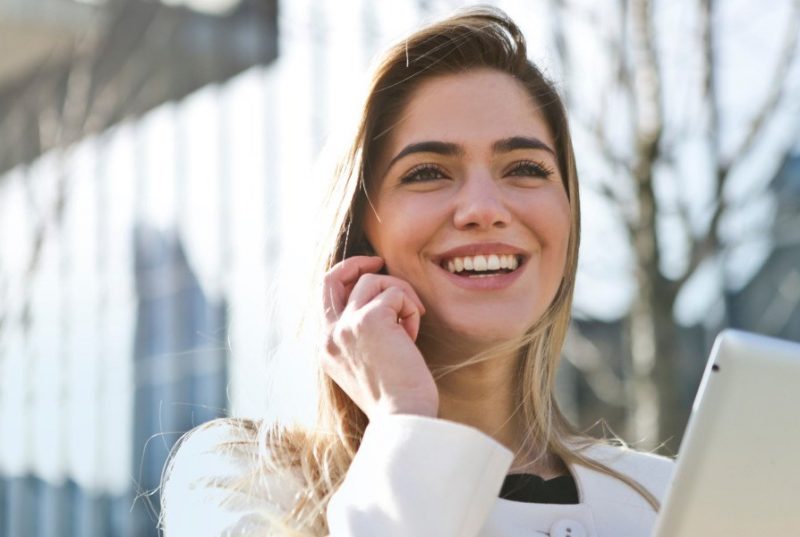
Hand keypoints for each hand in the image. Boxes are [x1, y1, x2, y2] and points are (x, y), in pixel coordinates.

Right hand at [322, 256, 438, 419]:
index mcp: (326, 348)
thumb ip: (362, 337)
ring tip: (411, 324)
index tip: (369, 273)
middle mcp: (329, 335)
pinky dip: (411, 309)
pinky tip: (413, 336)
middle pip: (333, 277)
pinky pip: (396, 294)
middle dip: (357, 263)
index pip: (326, 297)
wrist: (403, 418)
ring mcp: (346, 326)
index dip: (347, 278)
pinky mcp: (370, 319)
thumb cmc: (396, 398)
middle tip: (380, 261)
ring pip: (373, 281)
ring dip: (400, 295)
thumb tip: (381, 304)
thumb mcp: (367, 365)